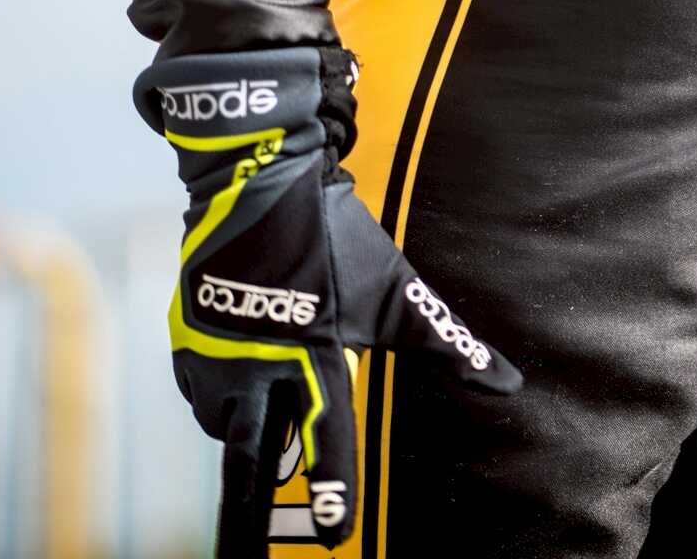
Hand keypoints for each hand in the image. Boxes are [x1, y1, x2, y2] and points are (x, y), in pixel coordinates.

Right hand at [136, 48, 519, 553]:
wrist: (263, 173)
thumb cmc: (338, 236)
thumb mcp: (398, 290)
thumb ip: (449, 343)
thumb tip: (509, 382)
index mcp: (315, 349)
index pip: (326, 434)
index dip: (331, 487)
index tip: (334, 535)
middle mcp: (258, 357)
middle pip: (255, 447)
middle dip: (268, 470)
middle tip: (280, 481)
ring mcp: (215, 347)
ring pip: (226, 423)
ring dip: (247, 423)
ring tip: (272, 395)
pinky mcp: (187, 334)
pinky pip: (201, 392)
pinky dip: (221, 394)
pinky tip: (244, 370)